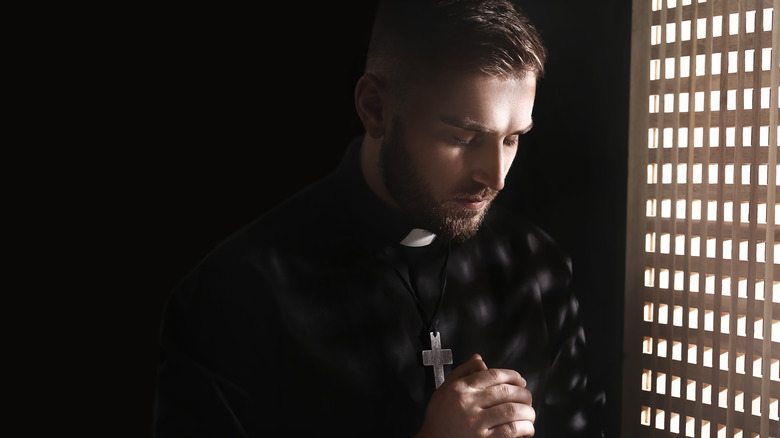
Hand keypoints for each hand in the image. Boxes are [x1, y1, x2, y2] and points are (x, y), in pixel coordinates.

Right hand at [415, 354, 534, 437]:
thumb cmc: (438, 420)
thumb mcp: (443, 391)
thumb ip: (461, 373)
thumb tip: (479, 359)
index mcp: (459, 389)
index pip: (492, 375)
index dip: (512, 376)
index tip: (520, 380)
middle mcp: (467, 404)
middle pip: (506, 391)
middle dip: (523, 394)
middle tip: (527, 398)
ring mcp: (475, 423)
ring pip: (512, 410)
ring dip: (527, 412)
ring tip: (529, 414)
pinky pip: (511, 431)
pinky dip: (524, 428)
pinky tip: (525, 428)